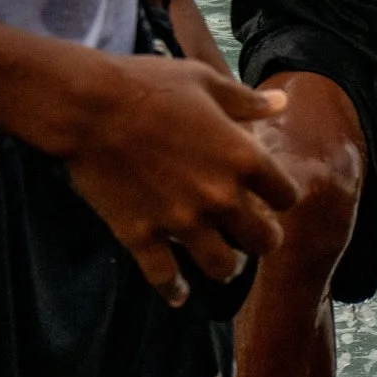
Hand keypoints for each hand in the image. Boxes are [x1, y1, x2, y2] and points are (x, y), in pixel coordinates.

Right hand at [55, 56, 300, 304]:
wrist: (89, 105)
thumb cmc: (150, 86)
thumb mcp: (206, 81)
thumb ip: (247, 101)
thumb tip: (281, 102)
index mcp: (243, 159)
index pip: (287, 196)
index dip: (282, 197)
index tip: (271, 196)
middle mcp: (220, 198)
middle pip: (263, 241)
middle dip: (263, 239)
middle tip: (253, 234)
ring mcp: (181, 221)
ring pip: (223, 268)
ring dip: (227, 266)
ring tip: (222, 260)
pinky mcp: (142, 235)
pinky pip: (165, 278)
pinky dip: (174, 290)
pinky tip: (178, 294)